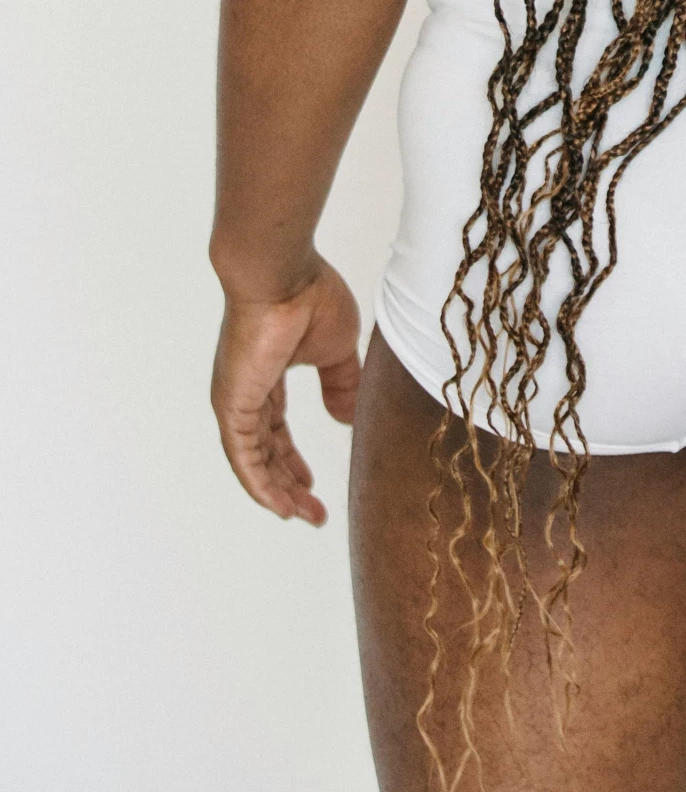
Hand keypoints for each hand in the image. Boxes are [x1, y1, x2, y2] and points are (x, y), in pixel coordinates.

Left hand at [210, 255, 361, 525]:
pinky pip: (243, 457)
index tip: (312, 483)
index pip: (276, 429)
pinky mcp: (232, 404)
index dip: (293, 459)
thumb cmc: (310, 298)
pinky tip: (279, 506)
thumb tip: (346, 418)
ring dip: (276, 491)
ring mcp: (236, 399)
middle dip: (287, 482)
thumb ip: (340, 384)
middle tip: (312, 510)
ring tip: (302, 516)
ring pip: (253, 460)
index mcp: (268, 375)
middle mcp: (247, 391)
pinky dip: (259, 484)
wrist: (283, 276)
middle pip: (265, 450)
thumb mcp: (336, 350)